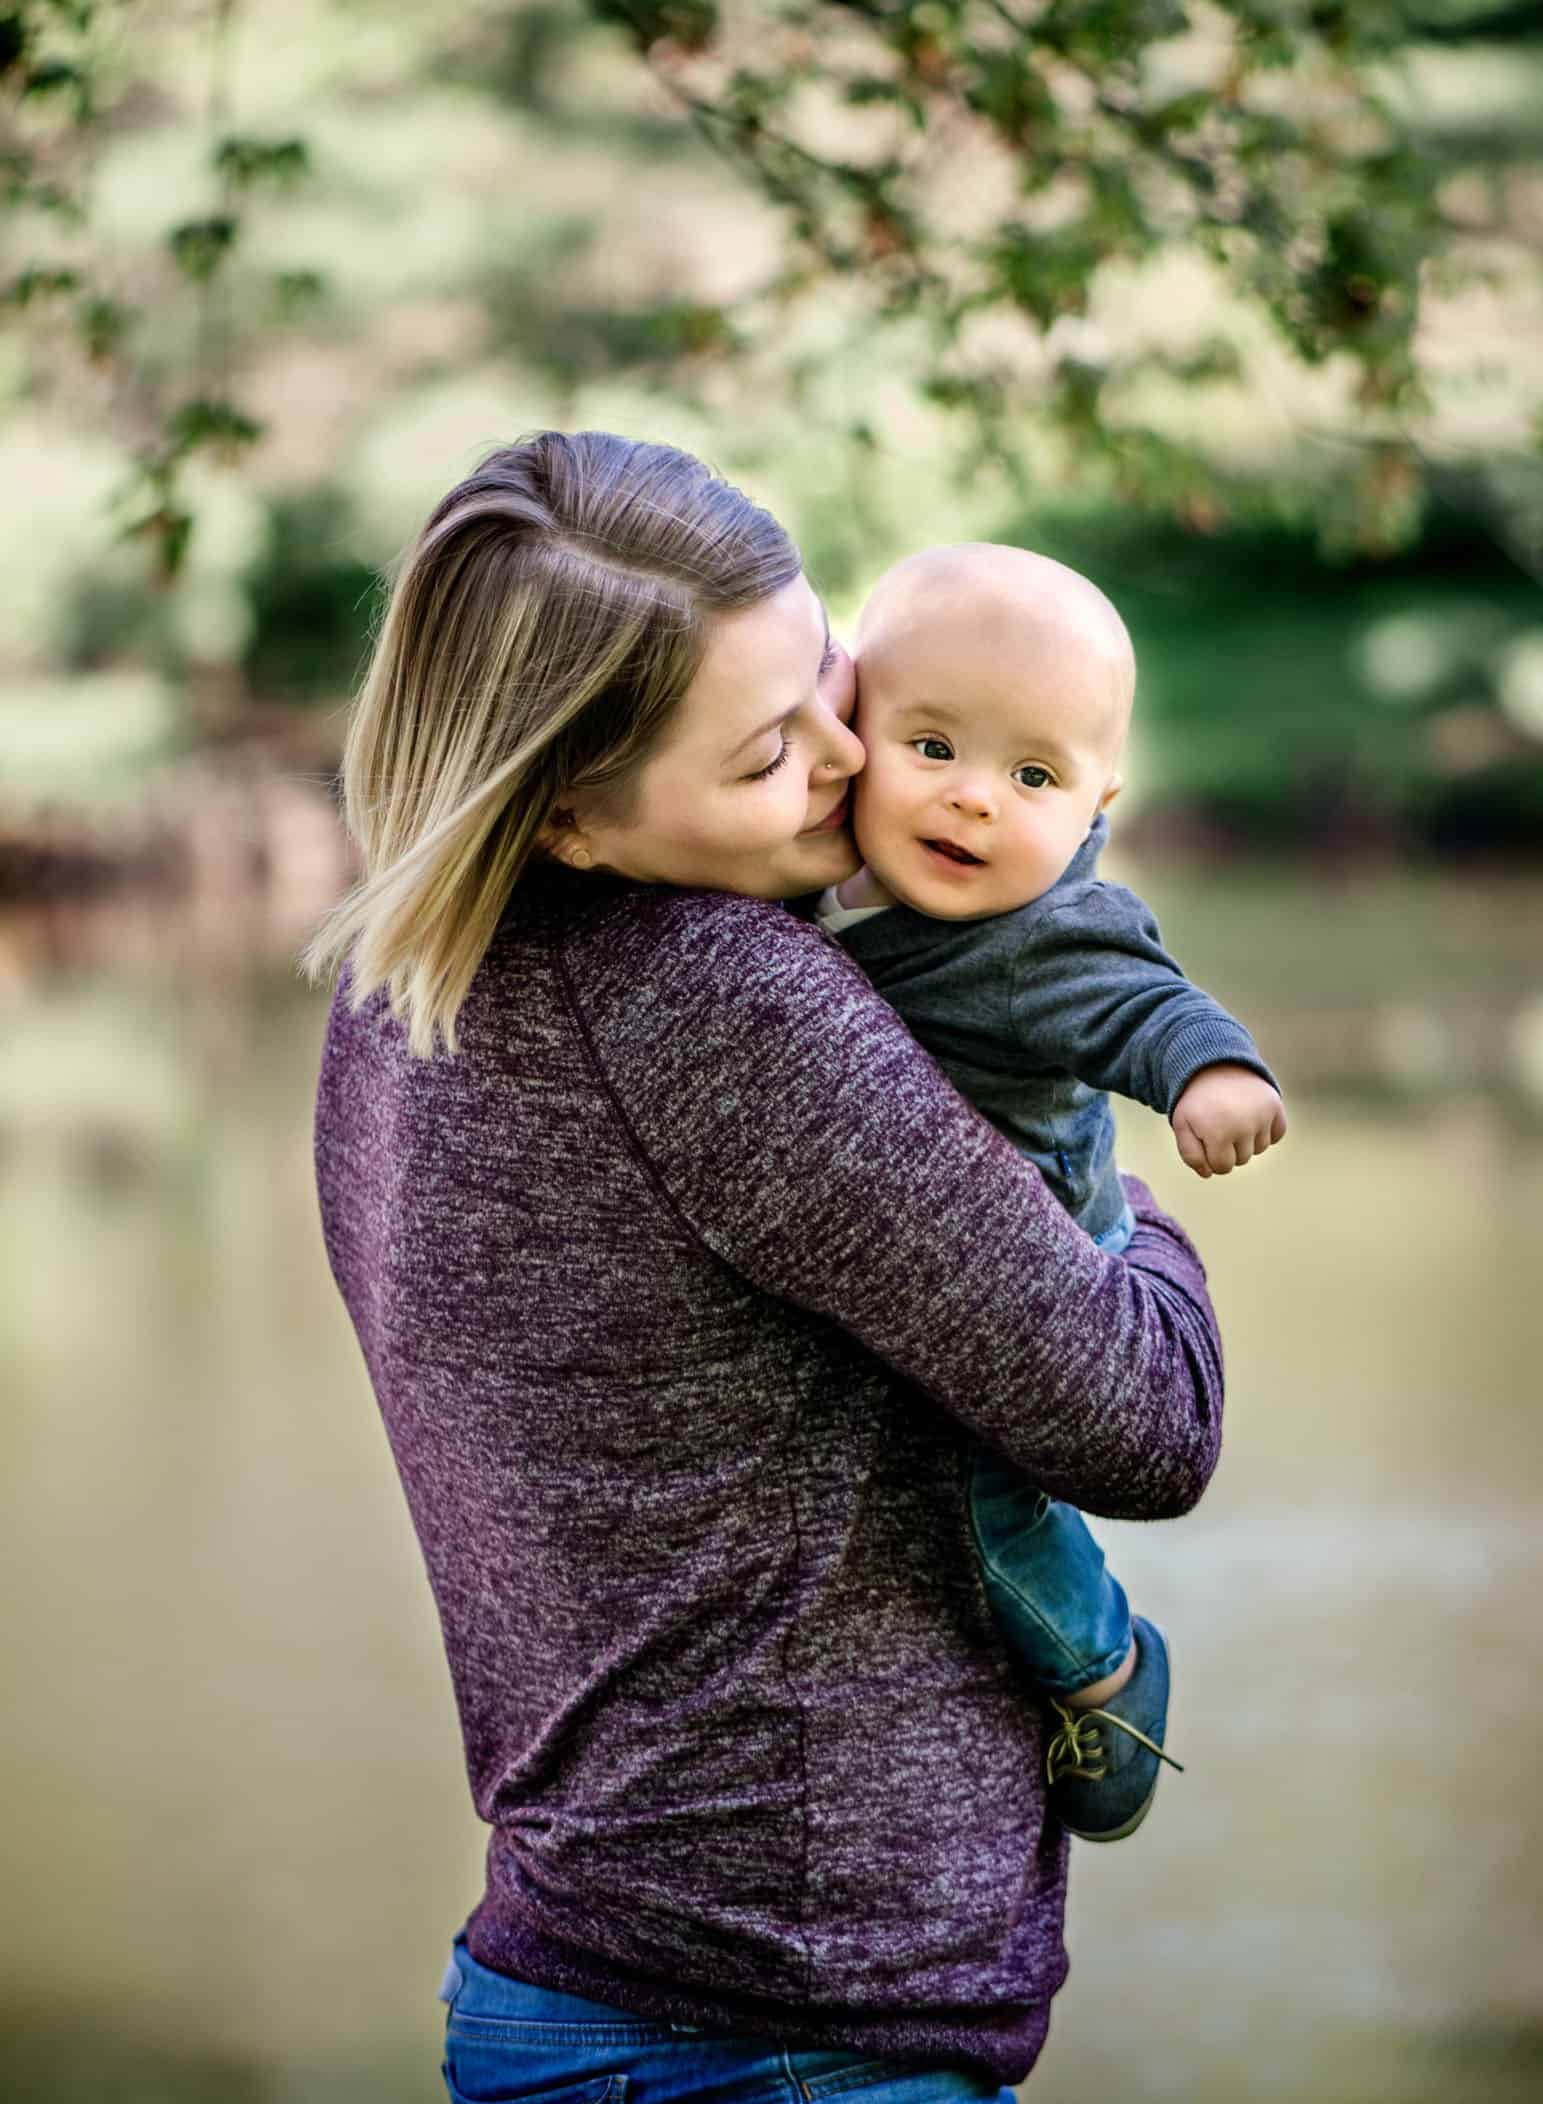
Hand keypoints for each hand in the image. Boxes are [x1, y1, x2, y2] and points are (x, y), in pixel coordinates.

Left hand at [1170, 1063, 1285, 1177]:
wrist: (1214, 1066)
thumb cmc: (1196, 1100)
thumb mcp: (1182, 1125)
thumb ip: (1190, 1154)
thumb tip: (1208, 1174)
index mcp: (1217, 1133)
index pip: (1223, 1167)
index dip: (1212, 1157)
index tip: (1206, 1139)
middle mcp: (1244, 1126)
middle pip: (1242, 1159)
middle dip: (1229, 1148)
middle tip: (1219, 1123)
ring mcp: (1262, 1116)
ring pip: (1260, 1148)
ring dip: (1248, 1139)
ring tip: (1234, 1117)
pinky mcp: (1275, 1106)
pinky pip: (1277, 1135)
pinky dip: (1267, 1130)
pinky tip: (1251, 1116)